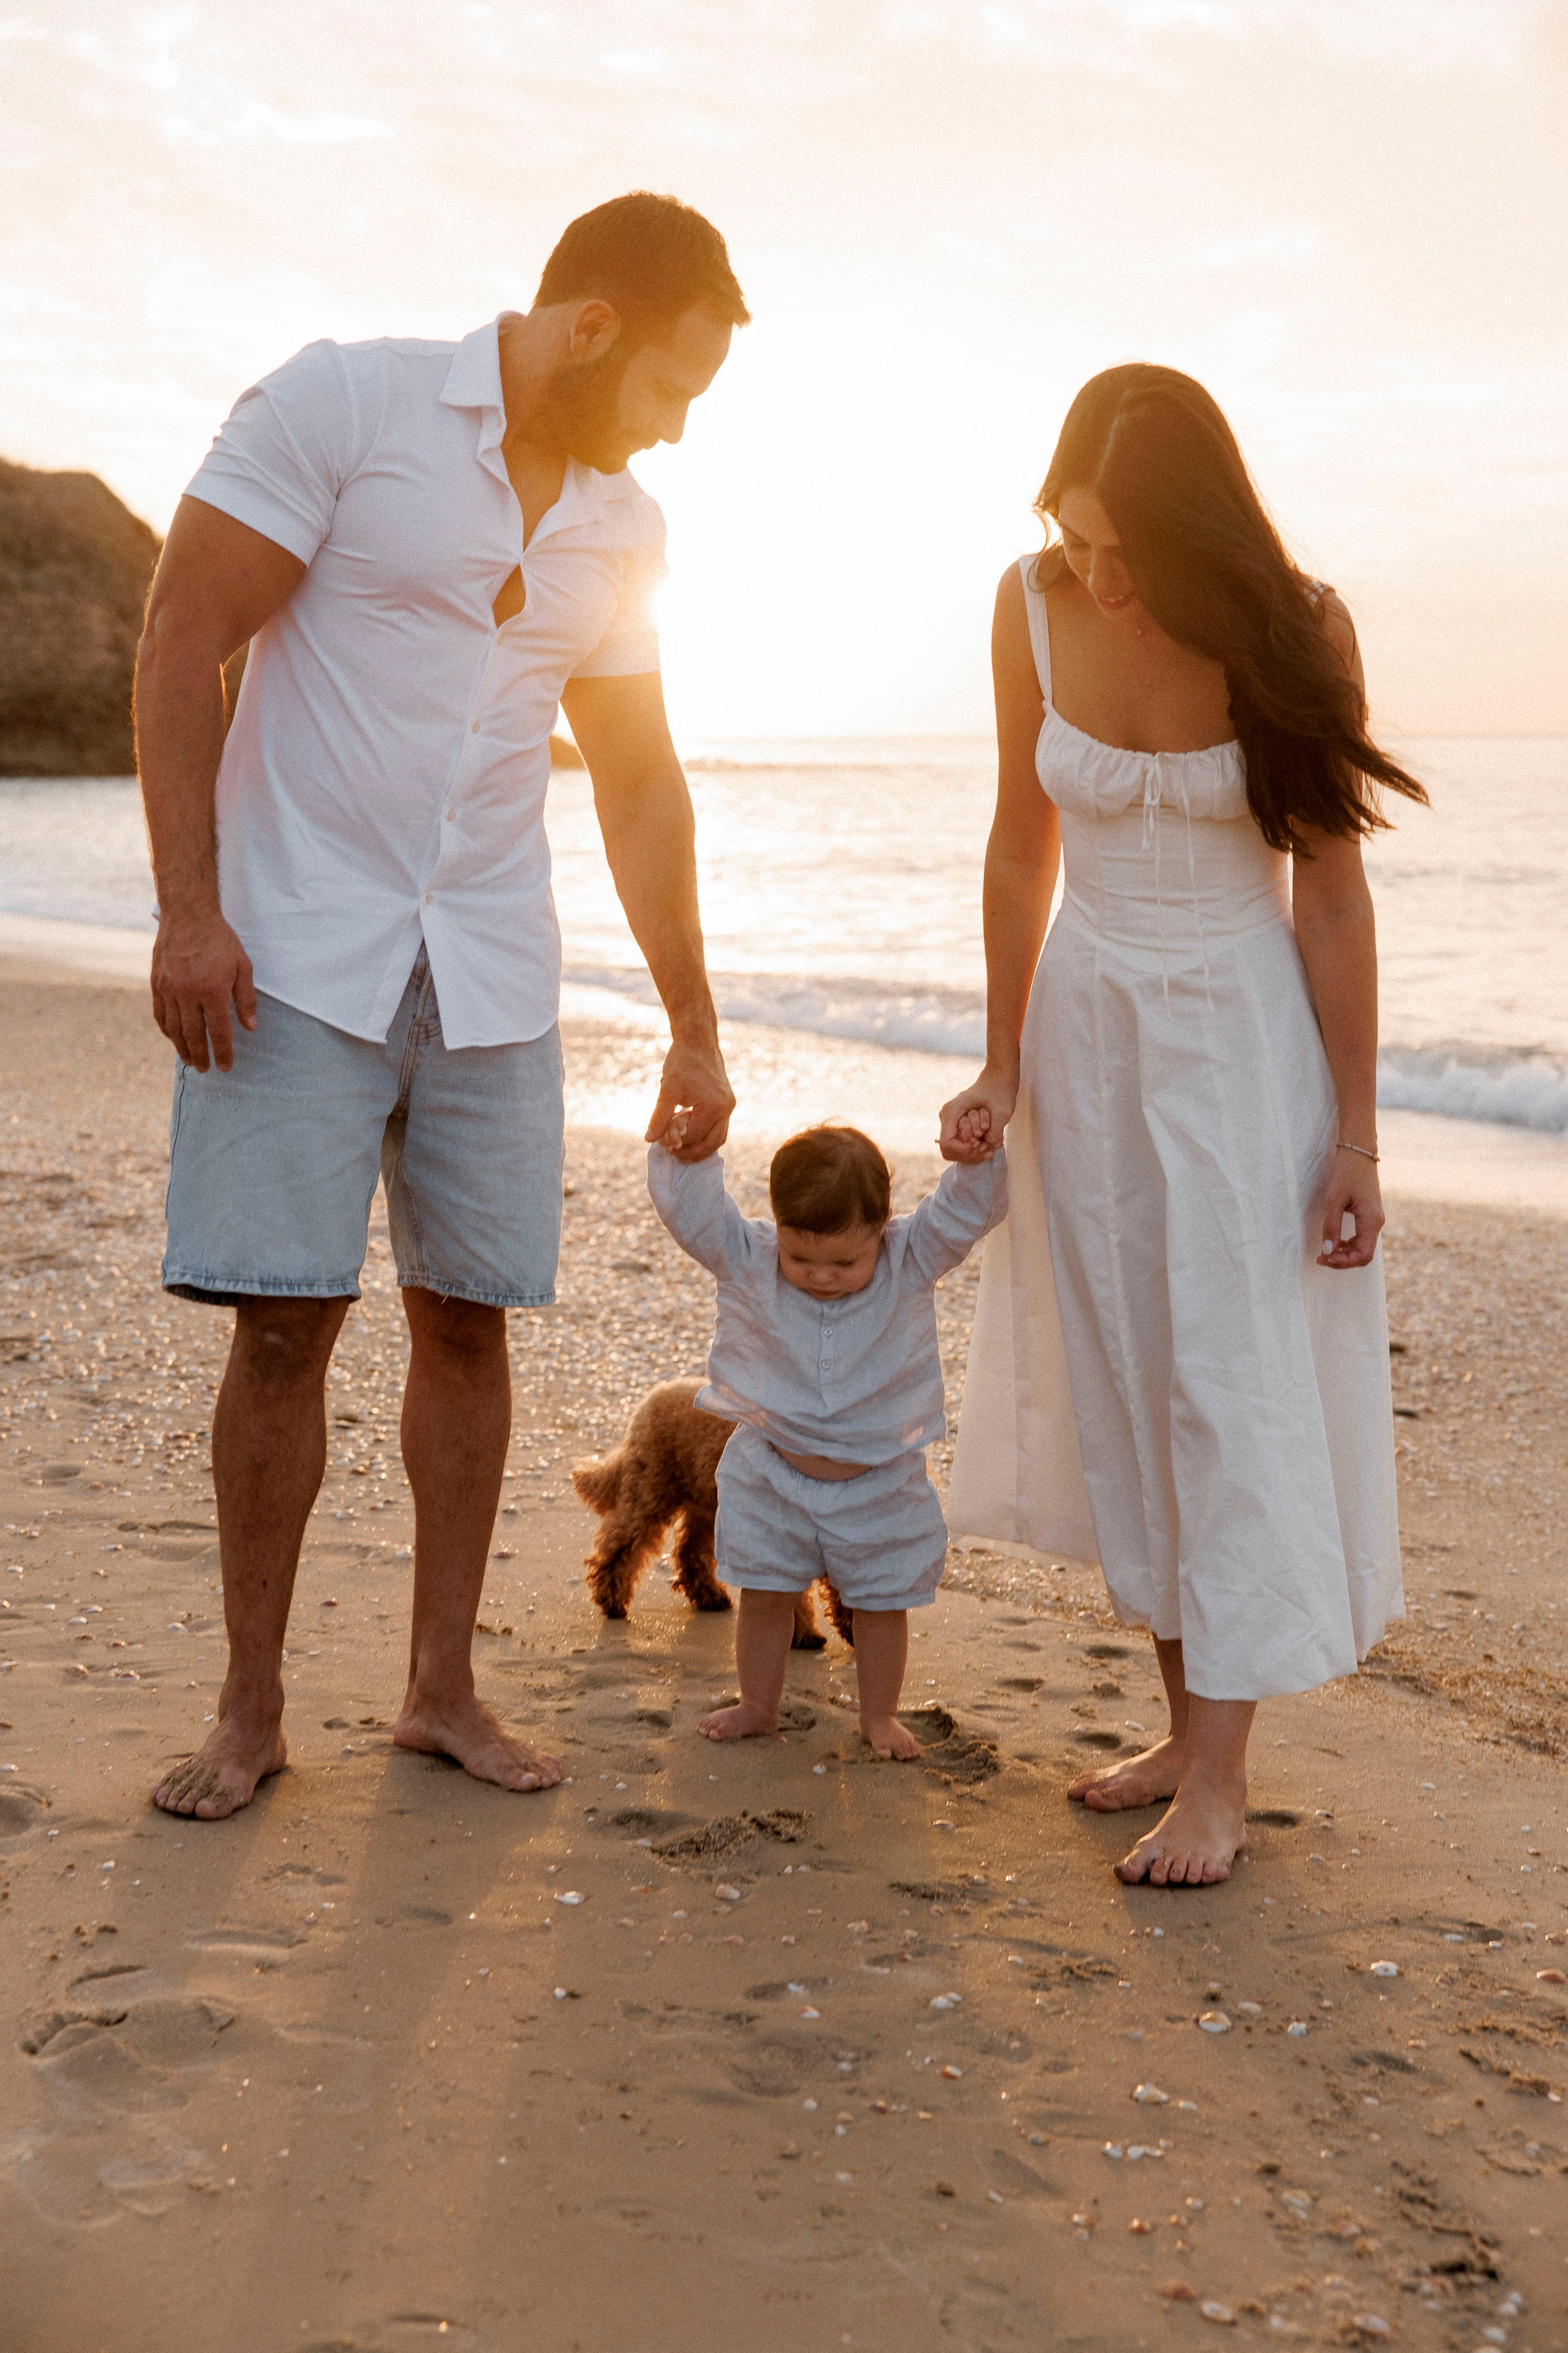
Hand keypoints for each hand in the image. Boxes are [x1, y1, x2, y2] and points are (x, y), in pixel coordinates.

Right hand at [150, 907, 256, 1071]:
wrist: (188, 915)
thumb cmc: (220, 940)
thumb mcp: (242, 966)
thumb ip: (245, 999)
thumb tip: (250, 1027)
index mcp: (212, 990)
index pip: (218, 1031)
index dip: (223, 1052)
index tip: (226, 1067)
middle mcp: (188, 993)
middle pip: (193, 1035)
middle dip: (201, 1056)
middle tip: (206, 1069)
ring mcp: (169, 989)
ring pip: (174, 1028)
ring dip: (182, 1048)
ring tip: (190, 1060)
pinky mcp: (156, 983)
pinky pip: (160, 1014)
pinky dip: (166, 1030)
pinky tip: (173, 1038)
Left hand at [645, 1034, 734, 1161]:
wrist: (698, 1040)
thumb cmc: (681, 1062)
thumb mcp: (667, 1090)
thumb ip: (659, 1117)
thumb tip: (649, 1139)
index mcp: (713, 1107)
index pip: (693, 1136)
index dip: (675, 1143)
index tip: (660, 1143)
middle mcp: (725, 1108)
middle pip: (711, 1143)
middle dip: (692, 1153)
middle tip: (674, 1156)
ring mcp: (729, 1106)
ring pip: (719, 1137)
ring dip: (701, 1147)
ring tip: (683, 1152)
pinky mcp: (727, 1102)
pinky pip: (719, 1127)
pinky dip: (706, 1135)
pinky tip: (690, 1136)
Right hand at [939, 1065, 1017, 1162]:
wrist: (999, 1079)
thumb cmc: (999, 1090)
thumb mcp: (1002, 1110)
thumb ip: (995, 1131)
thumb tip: (990, 1144)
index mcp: (952, 1112)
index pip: (947, 1144)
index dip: (962, 1151)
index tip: (979, 1145)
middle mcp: (949, 1119)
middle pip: (951, 1151)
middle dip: (970, 1152)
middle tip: (988, 1146)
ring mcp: (953, 1123)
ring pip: (958, 1150)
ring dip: (975, 1151)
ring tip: (991, 1143)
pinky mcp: (960, 1127)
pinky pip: (964, 1146)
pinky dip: (977, 1149)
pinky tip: (990, 1144)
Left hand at [1318, 1146, 1383, 1268]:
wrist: (1358, 1152)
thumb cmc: (1347, 1172)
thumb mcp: (1334, 1199)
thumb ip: (1331, 1226)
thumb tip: (1327, 1250)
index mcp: (1371, 1221)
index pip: (1363, 1255)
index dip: (1344, 1262)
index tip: (1324, 1258)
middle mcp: (1376, 1223)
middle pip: (1363, 1255)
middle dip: (1342, 1260)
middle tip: (1320, 1258)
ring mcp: (1374, 1220)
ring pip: (1362, 1248)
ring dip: (1344, 1253)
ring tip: (1325, 1251)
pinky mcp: (1369, 1216)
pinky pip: (1361, 1238)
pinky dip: (1347, 1244)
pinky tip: (1334, 1241)